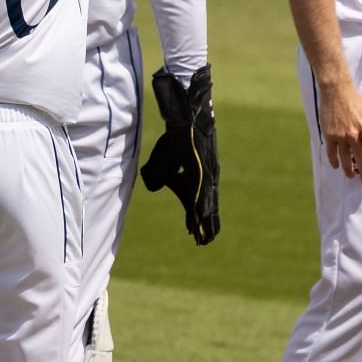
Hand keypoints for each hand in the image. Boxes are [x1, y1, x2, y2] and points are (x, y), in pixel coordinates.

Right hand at [139, 65, 221, 243]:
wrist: (183, 118)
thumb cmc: (174, 138)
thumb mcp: (165, 161)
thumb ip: (159, 175)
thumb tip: (154, 186)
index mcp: (200, 177)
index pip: (199, 203)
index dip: (197, 219)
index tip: (195, 235)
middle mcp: (207, 177)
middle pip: (207, 207)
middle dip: (206, 226)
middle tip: (206, 244)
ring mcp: (205, 174)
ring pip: (205, 204)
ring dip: (204, 222)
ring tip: (205, 238)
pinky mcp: (201, 169)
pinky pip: (199, 193)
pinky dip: (199, 208)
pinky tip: (199, 220)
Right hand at [316, 78, 361, 181]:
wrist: (337, 91)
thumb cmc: (356, 102)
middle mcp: (355, 136)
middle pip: (360, 160)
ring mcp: (341, 136)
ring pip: (346, 159)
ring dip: (349, 170)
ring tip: (351, 175)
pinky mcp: (329, 135)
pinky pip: (332, 153)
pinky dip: (334, 161)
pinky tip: (336, 166)